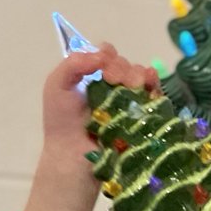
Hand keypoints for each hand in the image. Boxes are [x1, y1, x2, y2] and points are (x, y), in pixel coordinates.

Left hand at [42, 42, 157, 153]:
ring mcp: (127, 100)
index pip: (107, 54)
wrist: (73, 155)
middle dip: (121, 68)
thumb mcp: (56, 86)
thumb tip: (102, 55)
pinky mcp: (141, 114)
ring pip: (140, 76)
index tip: (101, 68)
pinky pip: (154, 93)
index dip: (107, 55)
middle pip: (125, 64)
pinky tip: (149, 86)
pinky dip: (154, 85)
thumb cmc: (62, 122)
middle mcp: (111, 85)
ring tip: (131, 87)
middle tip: (112, 81)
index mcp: (92, 76)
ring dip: (137, 76)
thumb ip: (73, 63)